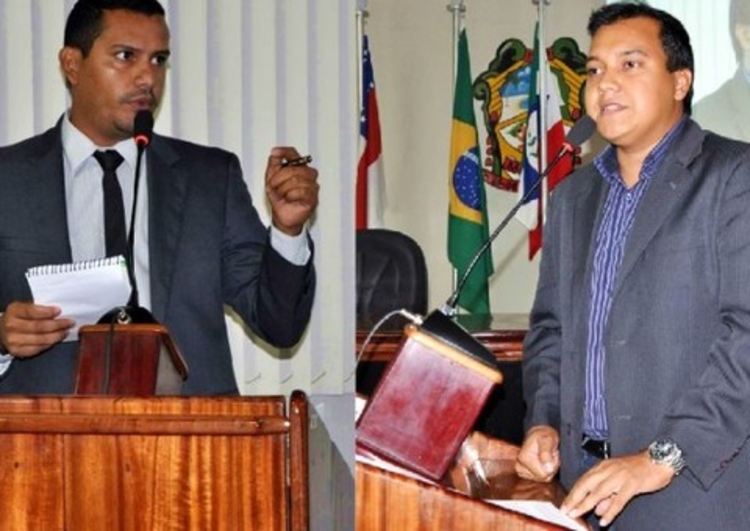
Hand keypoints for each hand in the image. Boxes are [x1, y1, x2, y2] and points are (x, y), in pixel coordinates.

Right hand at [0, 302, 74, 356]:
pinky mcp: (17, 351)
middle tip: (70, 322)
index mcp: (14, 311)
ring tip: (66, 331)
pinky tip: (56, 339)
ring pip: (40, 339)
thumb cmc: (19, 317)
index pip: (32, 312)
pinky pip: (37, 349)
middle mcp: (11, 326)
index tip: (59, 311)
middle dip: (57, 325)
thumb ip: (38, 308)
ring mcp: (13, 340)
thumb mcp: (24, 307)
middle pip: (38, 327)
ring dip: (56, 335)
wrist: (2, 331)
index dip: (47, 312)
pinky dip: (49, 344)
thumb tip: (58, 311)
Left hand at [265, 147, 318, 235]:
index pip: (294, 154)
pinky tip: (288, 199)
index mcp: (298, 168)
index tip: (275, 153)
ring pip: (297, 180)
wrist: (282, 216)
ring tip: (280, 194)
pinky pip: (301, 192)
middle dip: (278, 178)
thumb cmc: (280, 198)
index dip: (285, 152)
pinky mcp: (313, 198)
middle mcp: (308, 175)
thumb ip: (274, 164)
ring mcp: (312, 186)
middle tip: (272, 186)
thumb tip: (275, 152)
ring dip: (283, 189)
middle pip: (293, 169)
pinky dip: (291, 196)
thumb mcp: (272, 178)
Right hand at [515, 425, 560, 481]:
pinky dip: (546, 471)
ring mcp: (522, 471)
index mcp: (524, 458)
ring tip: (548, 456)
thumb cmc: (543, 436)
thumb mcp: (547, 440)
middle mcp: (520, 466)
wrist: (539, 435)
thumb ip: (546, 453)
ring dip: (550, 468)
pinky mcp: (525, 474)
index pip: (543, 474)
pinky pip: (542, 478)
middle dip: (551, 467)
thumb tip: (548, 469)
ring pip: (544, 478)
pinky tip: (545, 461)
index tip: (552, 454)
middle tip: (551, 454)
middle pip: (544, 477)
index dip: (552, 465)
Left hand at [561, 450, 675, 526]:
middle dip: (574, 499)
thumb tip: (597, 510)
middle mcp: (608, 470)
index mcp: (603, 467)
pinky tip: (604, 520)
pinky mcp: (631, 484)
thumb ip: (607, 496)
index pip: (583, 481)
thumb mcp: (618, 481)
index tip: (564, 505)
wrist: (658, 460)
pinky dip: (610, 511)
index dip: (573, 494)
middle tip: (565, 511)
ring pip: (599, 492)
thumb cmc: (638, 469)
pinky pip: (618, 500)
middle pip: (586, 485)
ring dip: (586, 504)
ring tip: (577, 514)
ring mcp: (619, 477)